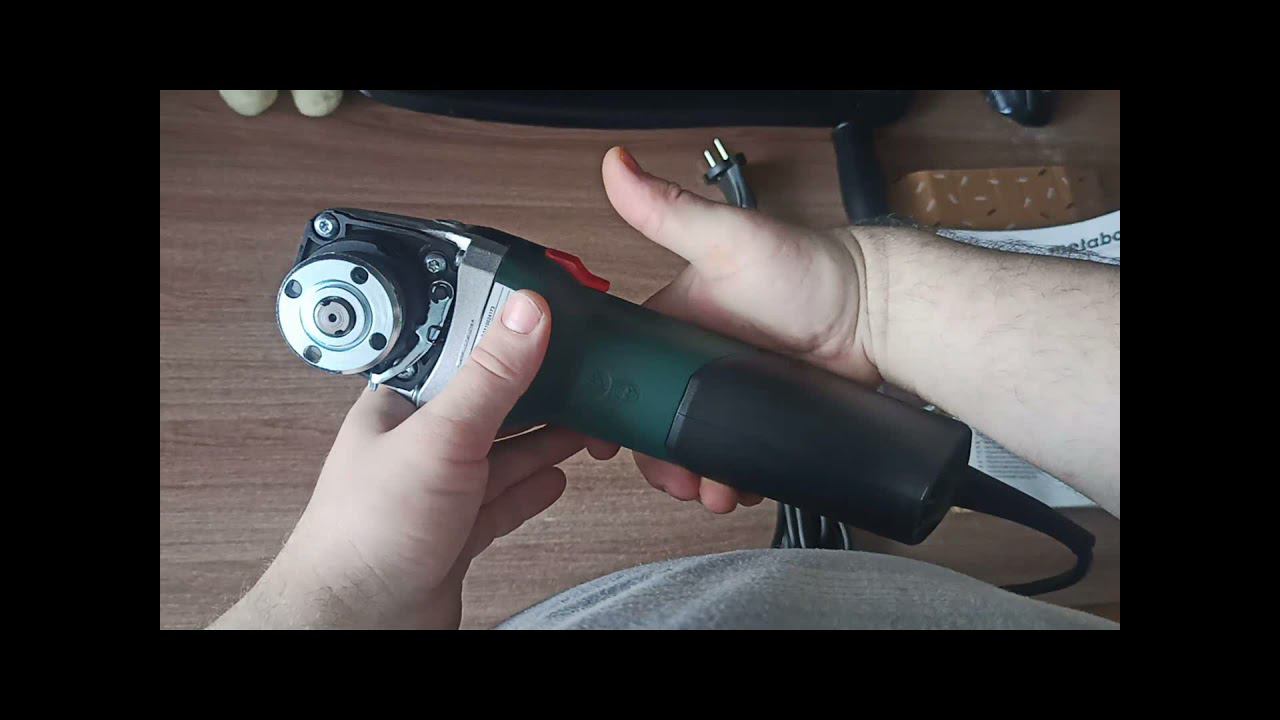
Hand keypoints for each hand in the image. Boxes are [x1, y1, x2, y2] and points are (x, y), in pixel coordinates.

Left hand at [211, 290, 583, 628]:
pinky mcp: (456, 532)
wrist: (358, 621)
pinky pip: (503, 500)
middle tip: (586, 377)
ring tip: (587, 420)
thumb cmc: (368, 532)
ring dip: (545, 437)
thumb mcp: (441, 437)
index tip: (555, 318)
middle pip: (491, 403)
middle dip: (540, 391)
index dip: (509, 333)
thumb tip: (528, 311)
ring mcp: (439, 490)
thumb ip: (490, 377)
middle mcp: (419, 442)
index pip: (462, 352)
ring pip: (503, 453)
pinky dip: (533, 488)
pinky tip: (556, 476)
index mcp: (402, 404)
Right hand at [584, 147, 881, 513]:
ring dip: (694, 473)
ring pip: (692, 444)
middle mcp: (697, 359)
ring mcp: (730, 392)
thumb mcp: (730, 239)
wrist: (877, 317)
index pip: (625, 368)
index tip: (604, 437)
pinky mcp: (763, 418)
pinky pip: (734, 453)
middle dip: (657, 457)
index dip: (612, 405)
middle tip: (675, 478)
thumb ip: (669, 210)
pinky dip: (730, 474)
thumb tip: (616, 165)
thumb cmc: (808, 272)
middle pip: (655, 420)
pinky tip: (738, 485)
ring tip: (713, 489)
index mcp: (674, 321)